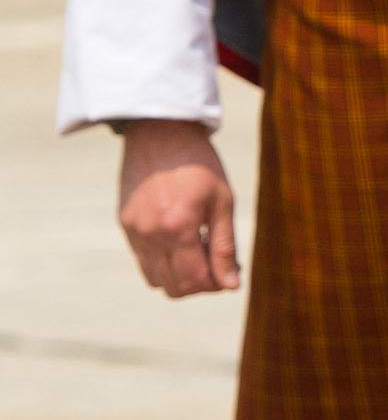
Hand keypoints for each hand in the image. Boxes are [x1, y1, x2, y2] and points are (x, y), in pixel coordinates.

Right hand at [117, 120, 239, 296]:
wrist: (160, 132)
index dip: (217, 283)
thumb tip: (232, 286)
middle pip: (175, 287)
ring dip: (179, 277)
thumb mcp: (223, 202)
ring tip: (198, 251)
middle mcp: (150, 234)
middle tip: (216, 263)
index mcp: (178, 227)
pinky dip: (163, 262)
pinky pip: (143, 261)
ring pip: (155, 279)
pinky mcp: (124, 224)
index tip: (230, 272)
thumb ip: (225, 247)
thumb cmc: (199, 164)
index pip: (196, 280)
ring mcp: (133, 231)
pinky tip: (179, 241)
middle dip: (200, 284)